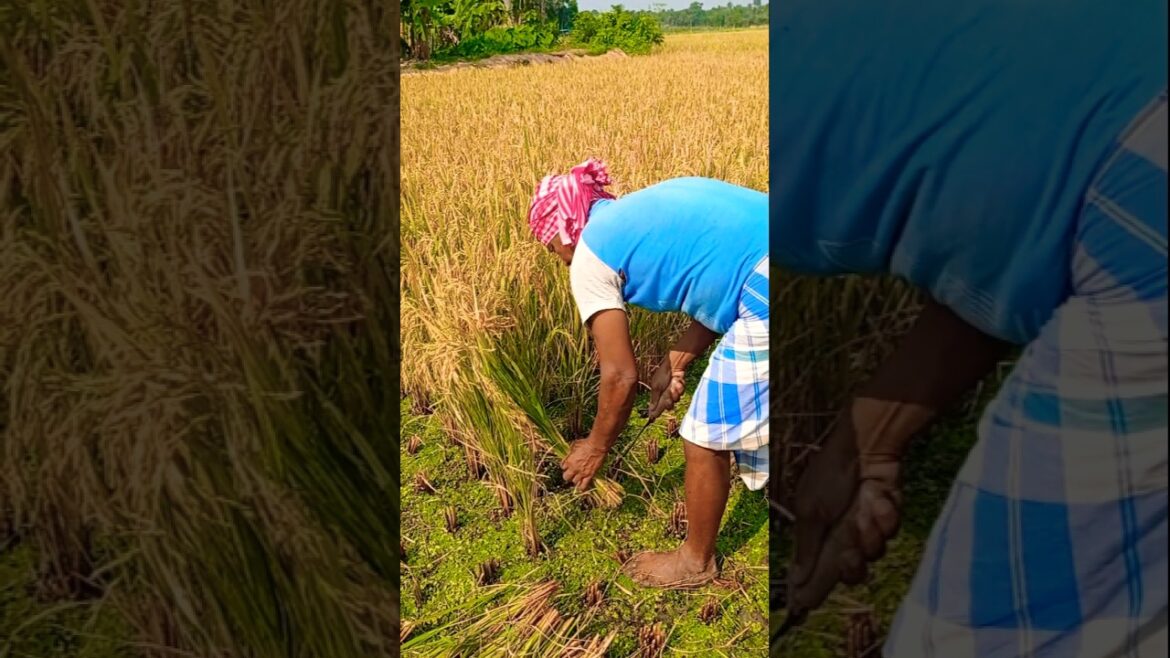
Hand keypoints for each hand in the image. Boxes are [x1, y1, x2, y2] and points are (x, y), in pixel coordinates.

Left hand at [561, 438, 608, 492]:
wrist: (597, 446)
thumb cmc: (586, 443)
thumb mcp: (574, 445)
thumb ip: (570, 452)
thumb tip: (569, 454)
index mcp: (568, 461)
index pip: (562, 467)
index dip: (565, 466)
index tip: (568, 465)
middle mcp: (573, 469)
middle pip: (566, 477)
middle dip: (568, 475)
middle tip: (572, 473)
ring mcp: (581, 473)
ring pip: (574, 482)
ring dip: (575, 480)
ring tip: (578, 477)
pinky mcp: (589, 475)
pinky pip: (583, 486)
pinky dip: (581, 487)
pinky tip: (582, 486)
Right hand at [648, 356, 685, 417]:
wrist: (674, 366)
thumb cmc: (663, 375)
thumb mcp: (656, 387)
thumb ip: (654, 399)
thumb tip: (650, 410)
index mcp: (658, 395)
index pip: (657, 406)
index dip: (656, 412)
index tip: (653, 417)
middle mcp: (665, 395)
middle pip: (668, 406)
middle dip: (669, 401)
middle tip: (668, 396)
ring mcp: (673, 392)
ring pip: (675, 400)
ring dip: (675, 393)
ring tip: (674, 386)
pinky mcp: (679, 388)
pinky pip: (681, 393)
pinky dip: (680, 388)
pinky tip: (678, 382)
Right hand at [787, 405, 904, 613]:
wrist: (865, 448)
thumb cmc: (830, 475)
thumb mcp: (811, 511)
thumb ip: (806, 547)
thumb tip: (794, 580)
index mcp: (820, 536)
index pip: (815, 572)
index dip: (811, 590)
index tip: (803, 608)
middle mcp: (844, 537)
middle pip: (850, 573)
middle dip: (851, 566)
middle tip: (849, 553)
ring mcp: (867, 529)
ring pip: (873, 555)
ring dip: (869, 535)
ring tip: (863, 513)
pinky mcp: (888, 519)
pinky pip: (889, 533)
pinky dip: (883, 516)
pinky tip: (877, 497)